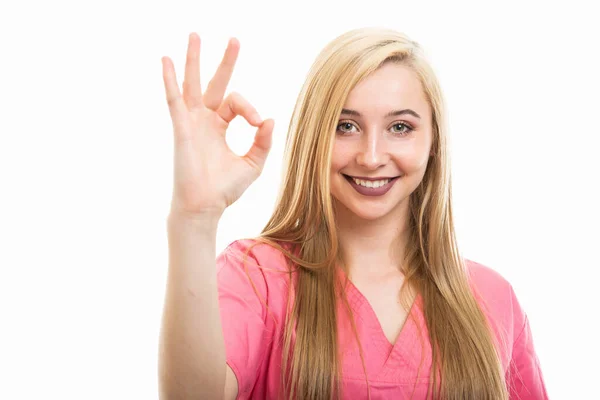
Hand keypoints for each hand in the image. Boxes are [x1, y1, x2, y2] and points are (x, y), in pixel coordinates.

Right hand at [162, 33, 273, 218]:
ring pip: (192, 84)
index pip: (236, 102)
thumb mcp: (253, 163)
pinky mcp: (181, 128)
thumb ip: (263, 141)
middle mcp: (204, 120)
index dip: (250, 108)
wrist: (205, 206)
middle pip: (214, 84)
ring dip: (193, 60)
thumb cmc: (225, 189)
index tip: (259, 123)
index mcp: (219, 127)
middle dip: (224, 62)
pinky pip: (174, 100)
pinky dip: (170, 80)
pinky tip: (166, 60)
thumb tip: (270, 118)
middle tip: (235, 39)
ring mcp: (190, 122)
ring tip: (195, 35)